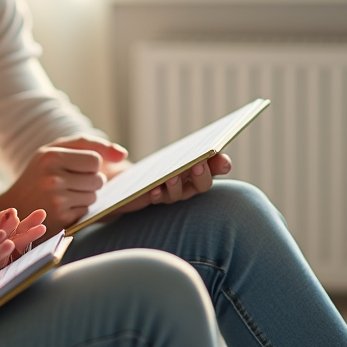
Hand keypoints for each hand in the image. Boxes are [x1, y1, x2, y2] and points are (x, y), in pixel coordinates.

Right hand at [0, 136, 126, 231]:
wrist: (13, 207)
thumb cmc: (39, 174)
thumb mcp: (54, 151)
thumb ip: (89, 145)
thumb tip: (123, 155)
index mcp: (51, 156)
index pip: (95, 160)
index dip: (91, 165)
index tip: (76, 167)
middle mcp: (53, 178)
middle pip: (98, 179)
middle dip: (90, 182)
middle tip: (69, 182)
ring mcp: (56, 201)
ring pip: (94, 196)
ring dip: (85, 196)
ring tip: (64, 194)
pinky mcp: (61, 219)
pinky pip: (86, 211)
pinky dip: (78, 209)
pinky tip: (61, 207)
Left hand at [112, 153, 232, 215]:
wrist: (129, 179)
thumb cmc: (149, 159)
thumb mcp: (148, 149)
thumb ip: (140, 147)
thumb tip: (123, 153)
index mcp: (198, 166)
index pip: (217, 166)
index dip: (222, 164)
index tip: (223, 160)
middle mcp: (189, 182)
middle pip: (203, 184)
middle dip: (203, 175)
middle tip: (199, 164)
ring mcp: (173, 192)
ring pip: (180, 193)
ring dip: (177, 185)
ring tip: (172, 176)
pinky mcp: (157, 199)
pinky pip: (160, 199)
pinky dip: (158, 194)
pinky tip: (154, 189)